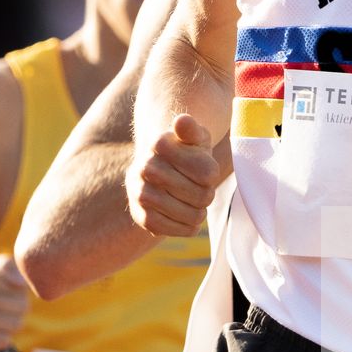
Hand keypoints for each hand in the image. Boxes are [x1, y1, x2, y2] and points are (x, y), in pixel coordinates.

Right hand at [127, 113, 220, 236]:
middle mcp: (144, 167)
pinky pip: (174, 230)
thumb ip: (192, 129)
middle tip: (201, 189)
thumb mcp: (196, 137)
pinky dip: (187, 227)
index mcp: (159, 143)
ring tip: (195, 203)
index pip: (208, 172)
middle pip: (202, 195)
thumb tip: (182, 121)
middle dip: (207, 194)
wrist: (162, 168)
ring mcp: (139, 192)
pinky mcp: (139, 216)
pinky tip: (186, 216)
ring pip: (191, 214)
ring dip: (199, 212)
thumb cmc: (187, 152)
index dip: (212, 173)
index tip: (204, 168)